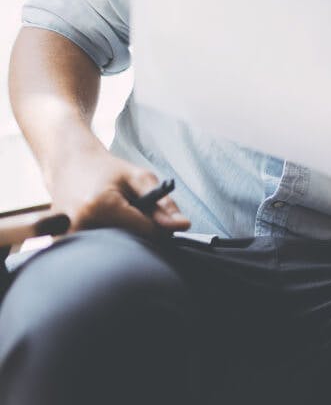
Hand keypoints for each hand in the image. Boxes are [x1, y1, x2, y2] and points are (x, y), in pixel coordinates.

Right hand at [47, 147, 189, 236]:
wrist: (68, 165)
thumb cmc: (107, 170)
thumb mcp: (140, 178)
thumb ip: (164, 203)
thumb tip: (183, 226)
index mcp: (101, 207)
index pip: (147, 233)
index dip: (161, 228)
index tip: (161, 219)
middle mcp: (81, 225)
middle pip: (131, 243)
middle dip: (142, 233)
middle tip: (135, 213)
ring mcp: (68, 237)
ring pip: (116, 249)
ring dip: (125, 236)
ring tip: (117, 215)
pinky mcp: (63, 243)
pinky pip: (99, 250)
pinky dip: (109, 239)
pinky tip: (104, 222)